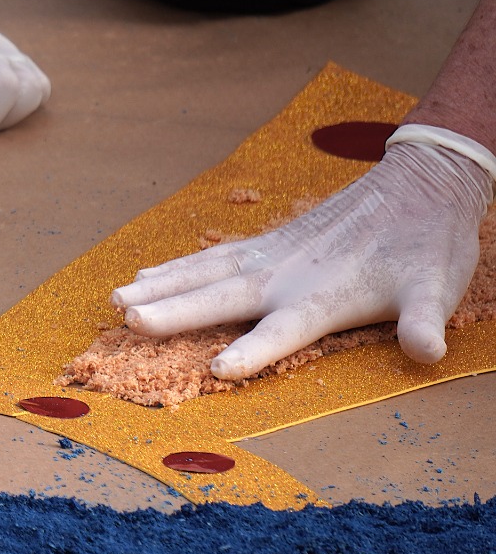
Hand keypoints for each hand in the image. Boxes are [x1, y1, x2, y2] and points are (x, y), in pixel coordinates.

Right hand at [113, 125, 495, 379]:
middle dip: (175, 310)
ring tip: (117, 298)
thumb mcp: (436, 289)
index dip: (253, 351)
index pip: (282, 331)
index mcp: (324, 297)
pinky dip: (177, 266)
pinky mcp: (268, 243)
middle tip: (130, 318)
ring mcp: (273, 255)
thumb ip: (424, 322)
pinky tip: (147, 272)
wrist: (421, 185)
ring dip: (161, 286)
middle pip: (221, 297)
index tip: (218, 368)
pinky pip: (212, 257)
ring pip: (205, 273)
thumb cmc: (428, 246)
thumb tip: (429, 353)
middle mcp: (287, 276)